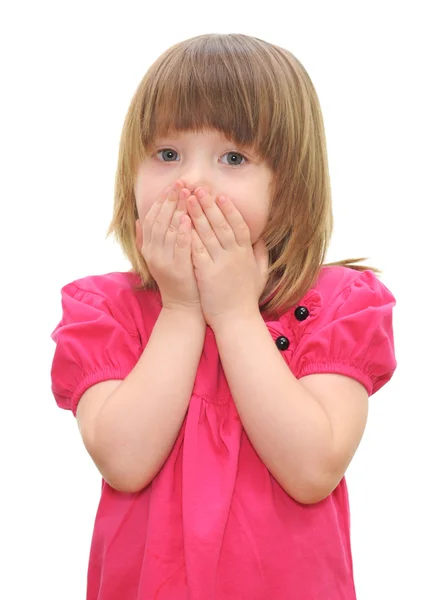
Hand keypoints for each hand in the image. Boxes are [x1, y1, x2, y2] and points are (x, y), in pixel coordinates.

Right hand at [140, 180, 201, 312]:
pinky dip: (182, 232)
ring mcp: (163, 261)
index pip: (152, 218)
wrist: (182, 307)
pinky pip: (179, 247)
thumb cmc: (176, 280)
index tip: (172, 185)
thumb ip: (147, 239)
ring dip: (176, 210)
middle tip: (181, 183)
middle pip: (159, 220)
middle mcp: (153, 253)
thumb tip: (138, 219)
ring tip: (186, 194)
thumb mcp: (159, 258)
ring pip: (168, 230)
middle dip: (170, 200)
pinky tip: (188, 219)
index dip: (161, 200)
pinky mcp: (177, 269)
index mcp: (148, 248)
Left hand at [187, 189, 268, 328]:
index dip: (230, 210)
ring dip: (196, 214)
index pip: (239, 225)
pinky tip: (181, 224)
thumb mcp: (260, 274)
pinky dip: (189, 235)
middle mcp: (235, 255)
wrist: (237, 321)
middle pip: (221, 224)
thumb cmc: (247, 299)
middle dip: (209, 205)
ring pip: (207, 233)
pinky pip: (196, 250)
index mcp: (246, 254)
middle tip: (199, 189)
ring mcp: (221, 264)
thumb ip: (260, 255)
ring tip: (187, 200)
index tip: (221, 196)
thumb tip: (260, 239)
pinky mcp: (207, 274)